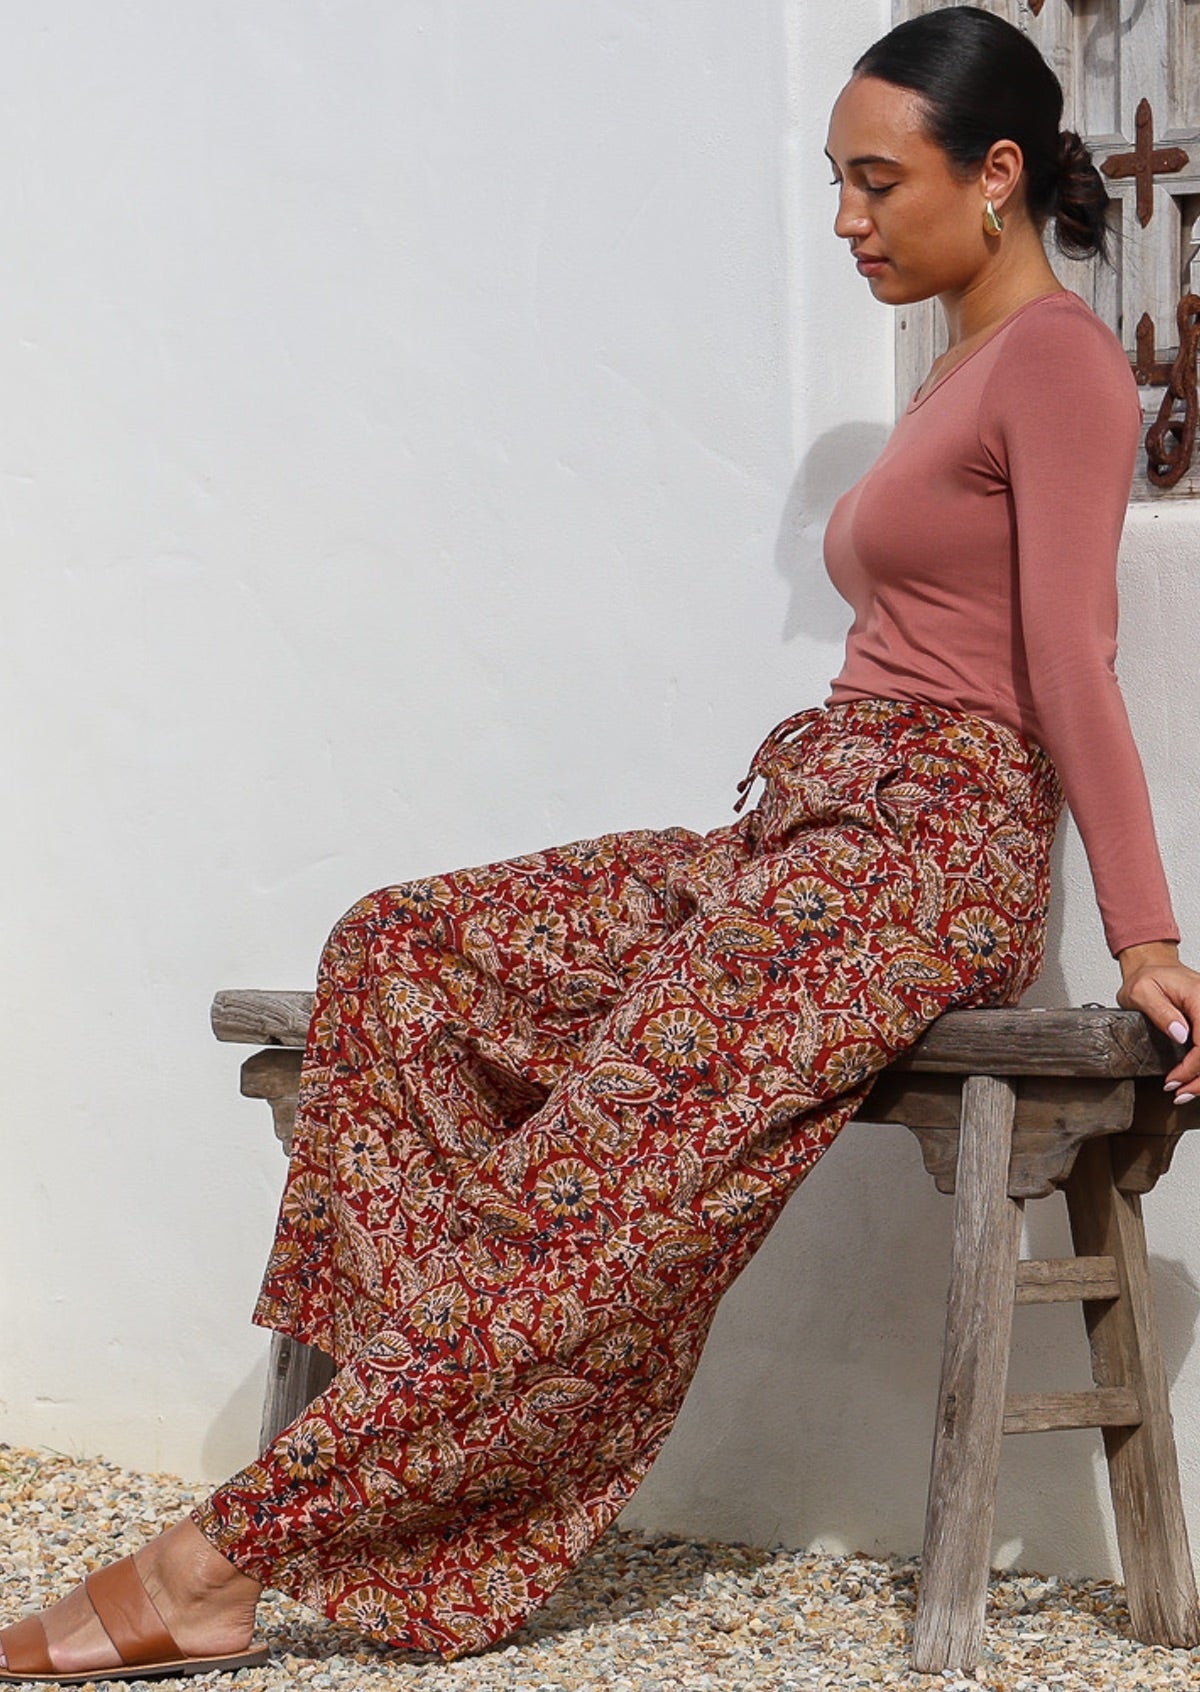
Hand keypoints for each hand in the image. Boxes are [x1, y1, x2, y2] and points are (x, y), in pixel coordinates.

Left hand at [1116, 941, 1199, 1100]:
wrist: (1154, 966)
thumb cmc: (1147, 977)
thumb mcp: (1141, 991)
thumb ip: (1160, 1012)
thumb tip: (1180, 1034)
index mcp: (1199, 997)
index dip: (1192, 1067)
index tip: (1173, 1081)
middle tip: (1179, 1094)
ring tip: (1185, 1092)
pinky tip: (1194, 1081)